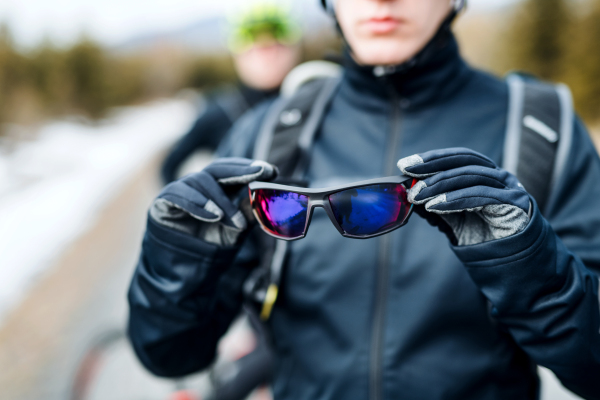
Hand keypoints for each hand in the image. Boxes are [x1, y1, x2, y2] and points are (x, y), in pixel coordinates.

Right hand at [150, 158, 276, 246]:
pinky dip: (197, 204)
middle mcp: (198, 186)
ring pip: (201, 182)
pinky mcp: (162, 203)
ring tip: (237, 223)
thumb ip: (248, 213)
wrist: (181, 274)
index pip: (233, 170)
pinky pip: (178, 194)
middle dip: (240, 171)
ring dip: (222, 201)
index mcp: (216, 188)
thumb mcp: (235, 231)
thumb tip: (267, 197)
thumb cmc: (209, 249)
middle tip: (259, 173)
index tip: (272, 171)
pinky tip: (214, 217)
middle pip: (218, 168)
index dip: (251, 167)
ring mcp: (179, 191)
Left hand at [397, 148, 530, 245]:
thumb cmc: (484, 237)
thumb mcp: (454, 218)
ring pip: (470, 177)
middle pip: (463, 161)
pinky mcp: (516, 203)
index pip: (457, 157)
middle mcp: (499, 176)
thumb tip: (408, 193)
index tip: (404, 164)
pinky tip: (435, 206)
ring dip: (439, 186)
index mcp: (485, 174)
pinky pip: (481, 196)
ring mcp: (509, 188)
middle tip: (408, 174)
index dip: (431, 158)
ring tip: (417, 196)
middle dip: (432, 166)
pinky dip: (455, 200)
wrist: (514, 264)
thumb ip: (436, 204)